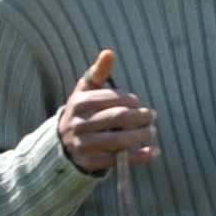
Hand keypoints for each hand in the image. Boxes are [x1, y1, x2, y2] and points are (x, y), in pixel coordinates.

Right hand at [57, 51, 157, 174]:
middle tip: (152, 117)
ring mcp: (83, 145)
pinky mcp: (90, 163)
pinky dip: (139, 157)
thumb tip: (109, 53)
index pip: (114, 98)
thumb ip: (98, 72)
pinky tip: (153, 152)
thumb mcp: (85, 91)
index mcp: (79, 103)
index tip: (140, 104)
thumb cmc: (82, 112)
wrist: (62, 144)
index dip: (132, 101)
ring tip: (151, 131)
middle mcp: (78, 124)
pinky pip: (119, 160)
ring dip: (142, 136)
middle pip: (118, 118)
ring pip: (119, 140)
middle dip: (140, 117)